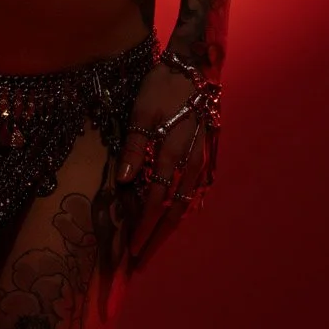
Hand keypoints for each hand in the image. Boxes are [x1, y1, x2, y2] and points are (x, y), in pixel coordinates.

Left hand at [115, 64, 210, 268]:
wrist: (195, 68)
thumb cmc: (163, 88)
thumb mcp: (140, 115)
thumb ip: (133, 150)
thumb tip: (123, 183)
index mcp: (171, 156)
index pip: (155, 203)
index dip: (143, 228)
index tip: (130, 250)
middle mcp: (190, 165)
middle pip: (173, 211)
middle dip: (157, 238)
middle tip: (142, 260)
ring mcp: (201, 161)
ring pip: (186, 203)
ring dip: (170, 226)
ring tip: (156, 243)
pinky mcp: (206, 155)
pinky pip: (195, 190)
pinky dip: (185, 207)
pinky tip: (178, 214)